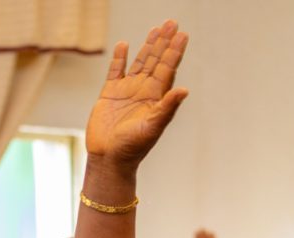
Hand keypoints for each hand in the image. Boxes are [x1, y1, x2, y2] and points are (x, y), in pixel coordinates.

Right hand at [85, 19, 188, 169]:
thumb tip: (184, 90)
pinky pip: (116, 71)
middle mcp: (144, 91)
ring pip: (139, 62)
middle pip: (156, 61)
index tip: (182, 35)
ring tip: (156, 29)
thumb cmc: (133, 148)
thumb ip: (167, 108)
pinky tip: (124, 45)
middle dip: (164, 42)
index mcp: (156, 98)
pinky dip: (120, 58)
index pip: (168, 69)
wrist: (109, 159)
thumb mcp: (152, 128)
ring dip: (148, 46)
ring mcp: (127, 91)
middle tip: (172, 23)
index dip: (175, 52)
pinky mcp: (109, 94)